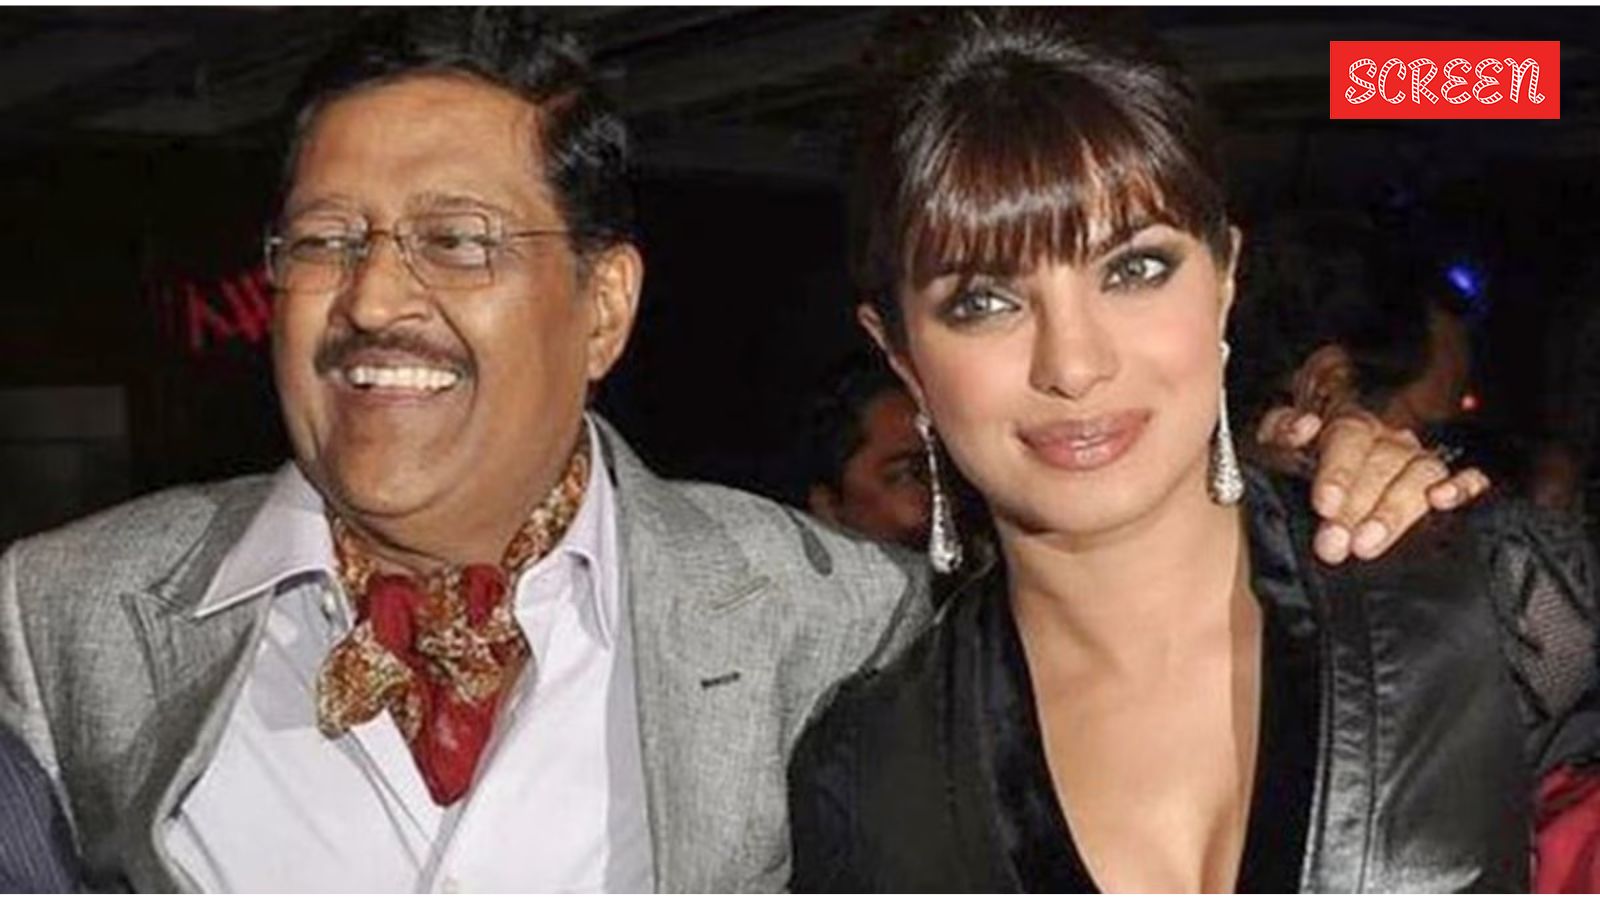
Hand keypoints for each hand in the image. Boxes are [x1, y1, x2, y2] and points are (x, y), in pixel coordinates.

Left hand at [1255, 405, 1491, 564]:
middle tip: (1335, 542)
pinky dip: (1463, 487)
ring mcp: (1419, 464)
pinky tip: (1443, 501)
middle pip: (1382, 464)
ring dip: (1395, 509)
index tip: (1324, 504)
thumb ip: (1281, 431)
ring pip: (1420, 475)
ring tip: (1367, 543)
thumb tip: (1305, 425)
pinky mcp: (1447, 488)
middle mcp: (1389, 442)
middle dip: (1357, 505)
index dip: (1338, 471)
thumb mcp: (1276, 447)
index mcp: (1349, 428)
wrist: (1318, 494)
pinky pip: (1469, 479)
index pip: (1349, 439)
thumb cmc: (1295, 467)